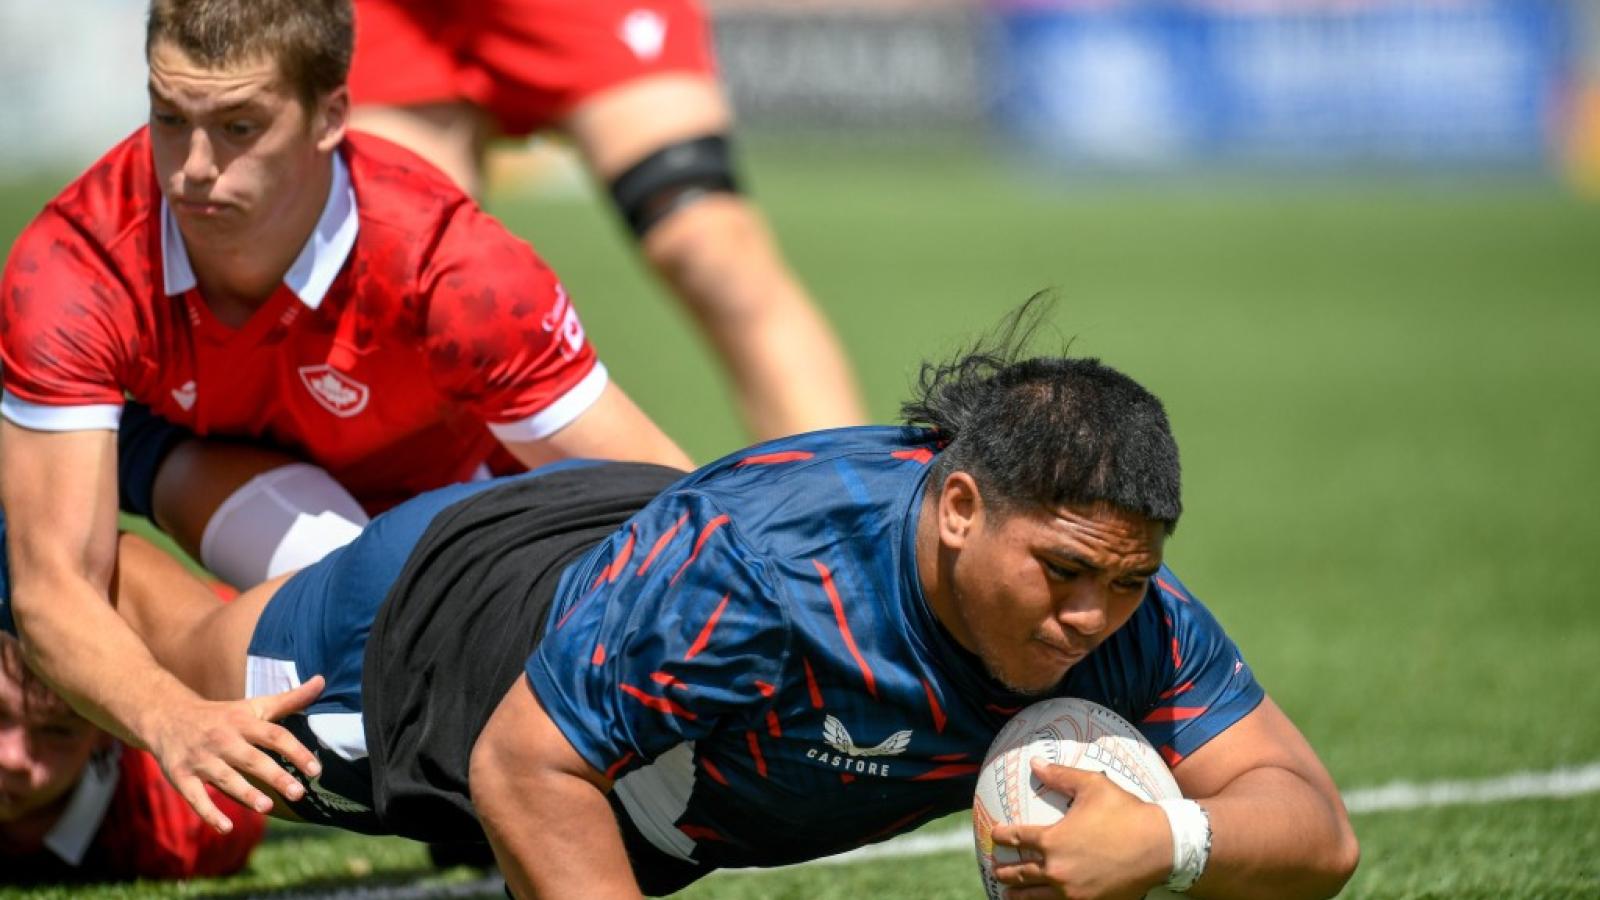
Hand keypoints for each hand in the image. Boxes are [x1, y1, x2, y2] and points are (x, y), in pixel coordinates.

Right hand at [144, 676, 326, 832]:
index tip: (316, 770)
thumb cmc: (222, 715)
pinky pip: (196, 798)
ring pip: (226, 778)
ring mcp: (201, 759)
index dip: (296, 751)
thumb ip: (290, 699)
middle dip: (276, 776)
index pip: (274, 736)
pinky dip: (209, 813)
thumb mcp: (254, 705)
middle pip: (253, 758)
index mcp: (244, 723)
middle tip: (299, 793)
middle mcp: (223, 740)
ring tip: (268, 807)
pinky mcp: (181, 776)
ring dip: (246, 794)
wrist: (167, 716)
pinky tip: (227, 828)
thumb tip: (322, 681)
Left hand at [990, 760, 1170, 898]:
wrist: (1160, 846)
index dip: (1003, 835)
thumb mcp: (1092, 785)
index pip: (1018, 838)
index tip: (996, 835)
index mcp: (1052, 840)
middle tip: (995, 870)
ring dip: (1018, 895)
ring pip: (1035, 897)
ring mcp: (1073, 892)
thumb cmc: (1126, 812)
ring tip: (1007, 895)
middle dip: (1005, 871)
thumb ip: (1060, 775)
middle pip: (1021, 872)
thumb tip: (1035, 763)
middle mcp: (1057, 869)